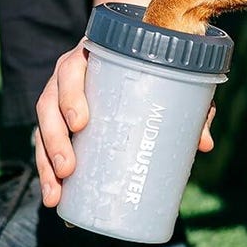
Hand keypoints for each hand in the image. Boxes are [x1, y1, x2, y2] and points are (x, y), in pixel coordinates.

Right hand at [35, 40, 216, 208]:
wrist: (135, 50)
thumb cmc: (152, 64)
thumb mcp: (170, 75)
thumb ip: (189, 103)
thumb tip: (204, 144)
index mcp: (91, 56)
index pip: (72, 71)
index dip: (71, 96)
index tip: (81, 123)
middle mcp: (68, 76)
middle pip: (49, 105)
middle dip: (55, 140)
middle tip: (69, 169)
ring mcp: (60, 99)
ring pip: (43, 129)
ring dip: (45, 163)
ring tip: (55, 195)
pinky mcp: (60, 121)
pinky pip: (45, 144)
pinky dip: (48, 172)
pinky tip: (55, 196)